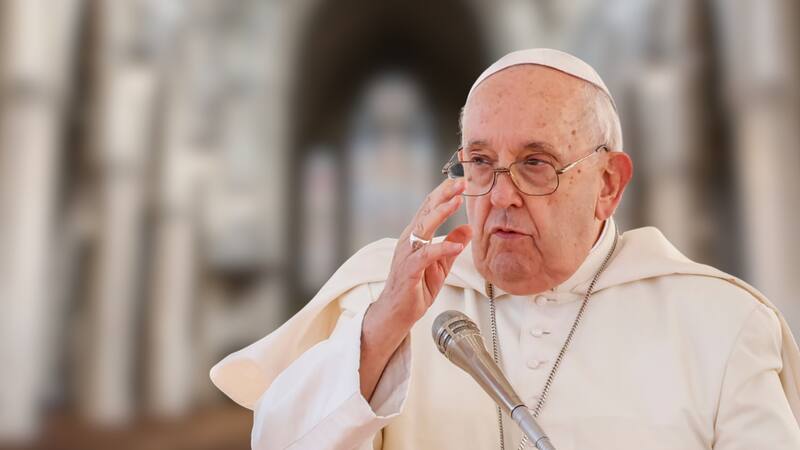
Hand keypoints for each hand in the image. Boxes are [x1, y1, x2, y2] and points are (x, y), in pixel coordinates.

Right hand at [373, 178, 472, 327]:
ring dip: (441, 213)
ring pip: (423, 228)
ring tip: (457, 202)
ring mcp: (407, 254)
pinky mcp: (409, 270)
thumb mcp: (441, 265)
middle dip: (444, 196)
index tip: (460, 182)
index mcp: (416, 237)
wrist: (397, 313)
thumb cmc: (415, 288)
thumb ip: (452, 245)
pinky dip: (441, 249)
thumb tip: (468, 228)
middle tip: (460, 182)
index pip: (430, 209)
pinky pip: (425, 256)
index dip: (444, 194)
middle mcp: (409, 241)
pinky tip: (456, 246)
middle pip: (426, 211)